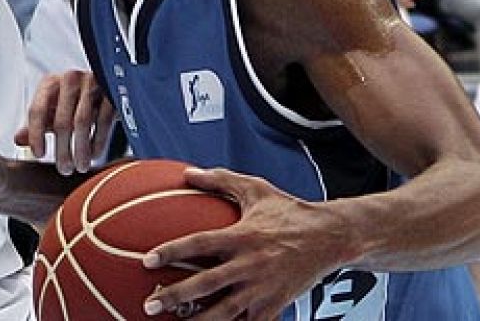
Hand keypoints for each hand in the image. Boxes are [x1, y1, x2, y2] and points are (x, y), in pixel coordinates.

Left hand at [16, 70, 116, 175]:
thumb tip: (18, 139)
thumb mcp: (55, 108)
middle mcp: (69, 79)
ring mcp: (92, 83)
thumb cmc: (78, 99)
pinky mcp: (111, 91)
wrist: (111, 85)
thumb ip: (38, 123)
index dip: (36, 135)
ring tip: (80, 166)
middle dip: (62, 150)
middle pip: (61, 121)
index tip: (39, 155)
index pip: (37, 110)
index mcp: (50, 83)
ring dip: (81, 149)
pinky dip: (98, 141)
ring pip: (82, 122)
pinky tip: (94, 154)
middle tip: (65, 170)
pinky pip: (103, 120)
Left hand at [142, 168, 345, 318]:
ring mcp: (263, 288)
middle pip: (207, 283)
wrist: (332, 237)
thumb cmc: (290, 211)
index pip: (201, 243)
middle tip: (149, 305)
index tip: (147, 260)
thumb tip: (187, 173)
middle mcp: (251, 264)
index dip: (173, 250)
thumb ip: (221, 180)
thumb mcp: (256, 189)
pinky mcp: (275, 305)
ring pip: (225, 312)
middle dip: (176, 296)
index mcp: (243, 235)